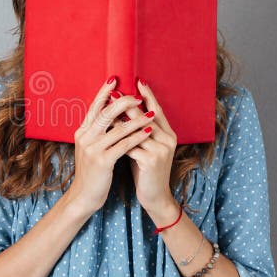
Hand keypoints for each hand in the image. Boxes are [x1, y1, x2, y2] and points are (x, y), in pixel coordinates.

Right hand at [68, 77, 155, 215]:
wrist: (83, 195)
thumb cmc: (92, 171)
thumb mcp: (90, 148)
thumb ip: (97, 132)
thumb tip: (110, 114)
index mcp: (82, 132)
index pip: (94, 107)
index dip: (104, 92)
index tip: (115, 79)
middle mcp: (85, 137)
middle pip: (105, 113)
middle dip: (124, 102)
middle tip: (138, 95)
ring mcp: (93, 149)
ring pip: (117, 128)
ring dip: (137, 119)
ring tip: (151, 113)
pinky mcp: (102, 161)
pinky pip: (123, 145)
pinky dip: (136, 137)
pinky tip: (147, 132)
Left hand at [110, 78, 177, 213]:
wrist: (154, 196)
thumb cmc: (145, 169)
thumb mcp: (145, 146)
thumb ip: (138, 131)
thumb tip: (121, 112)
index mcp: (168, 134)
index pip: (156, 109)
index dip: (147, 95)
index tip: (137, 80)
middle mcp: (168, 139)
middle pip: (146, 116)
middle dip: (129, 103)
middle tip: (116, 91)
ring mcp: (161, 150)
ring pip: (137, 130)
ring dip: (121, 119)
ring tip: (108, 108)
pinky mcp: (151, 161)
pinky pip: (131, 145)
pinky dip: (119, 138)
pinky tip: (108, 133)